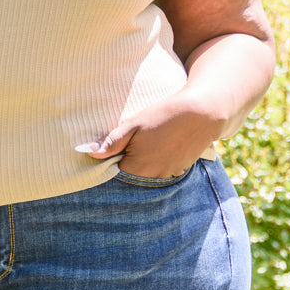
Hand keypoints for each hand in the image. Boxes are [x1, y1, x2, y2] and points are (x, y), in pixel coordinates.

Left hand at [76, 92, 224, 179]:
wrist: (202, 112)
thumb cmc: (164, 116)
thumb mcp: (133, 125)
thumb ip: (111, 142)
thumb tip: (87, 152)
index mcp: (138, 169)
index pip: (115, 173)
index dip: (112, 161)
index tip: (114, 148)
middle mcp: (154, 177)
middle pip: (132, 175)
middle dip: (128, 162)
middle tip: (134, 141)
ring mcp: (170, 174)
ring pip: (149, 173)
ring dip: (145, 162)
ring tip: (151, 141)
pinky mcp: (181, 169)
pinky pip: (163, 169)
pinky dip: (160, 160)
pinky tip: (163, 144)